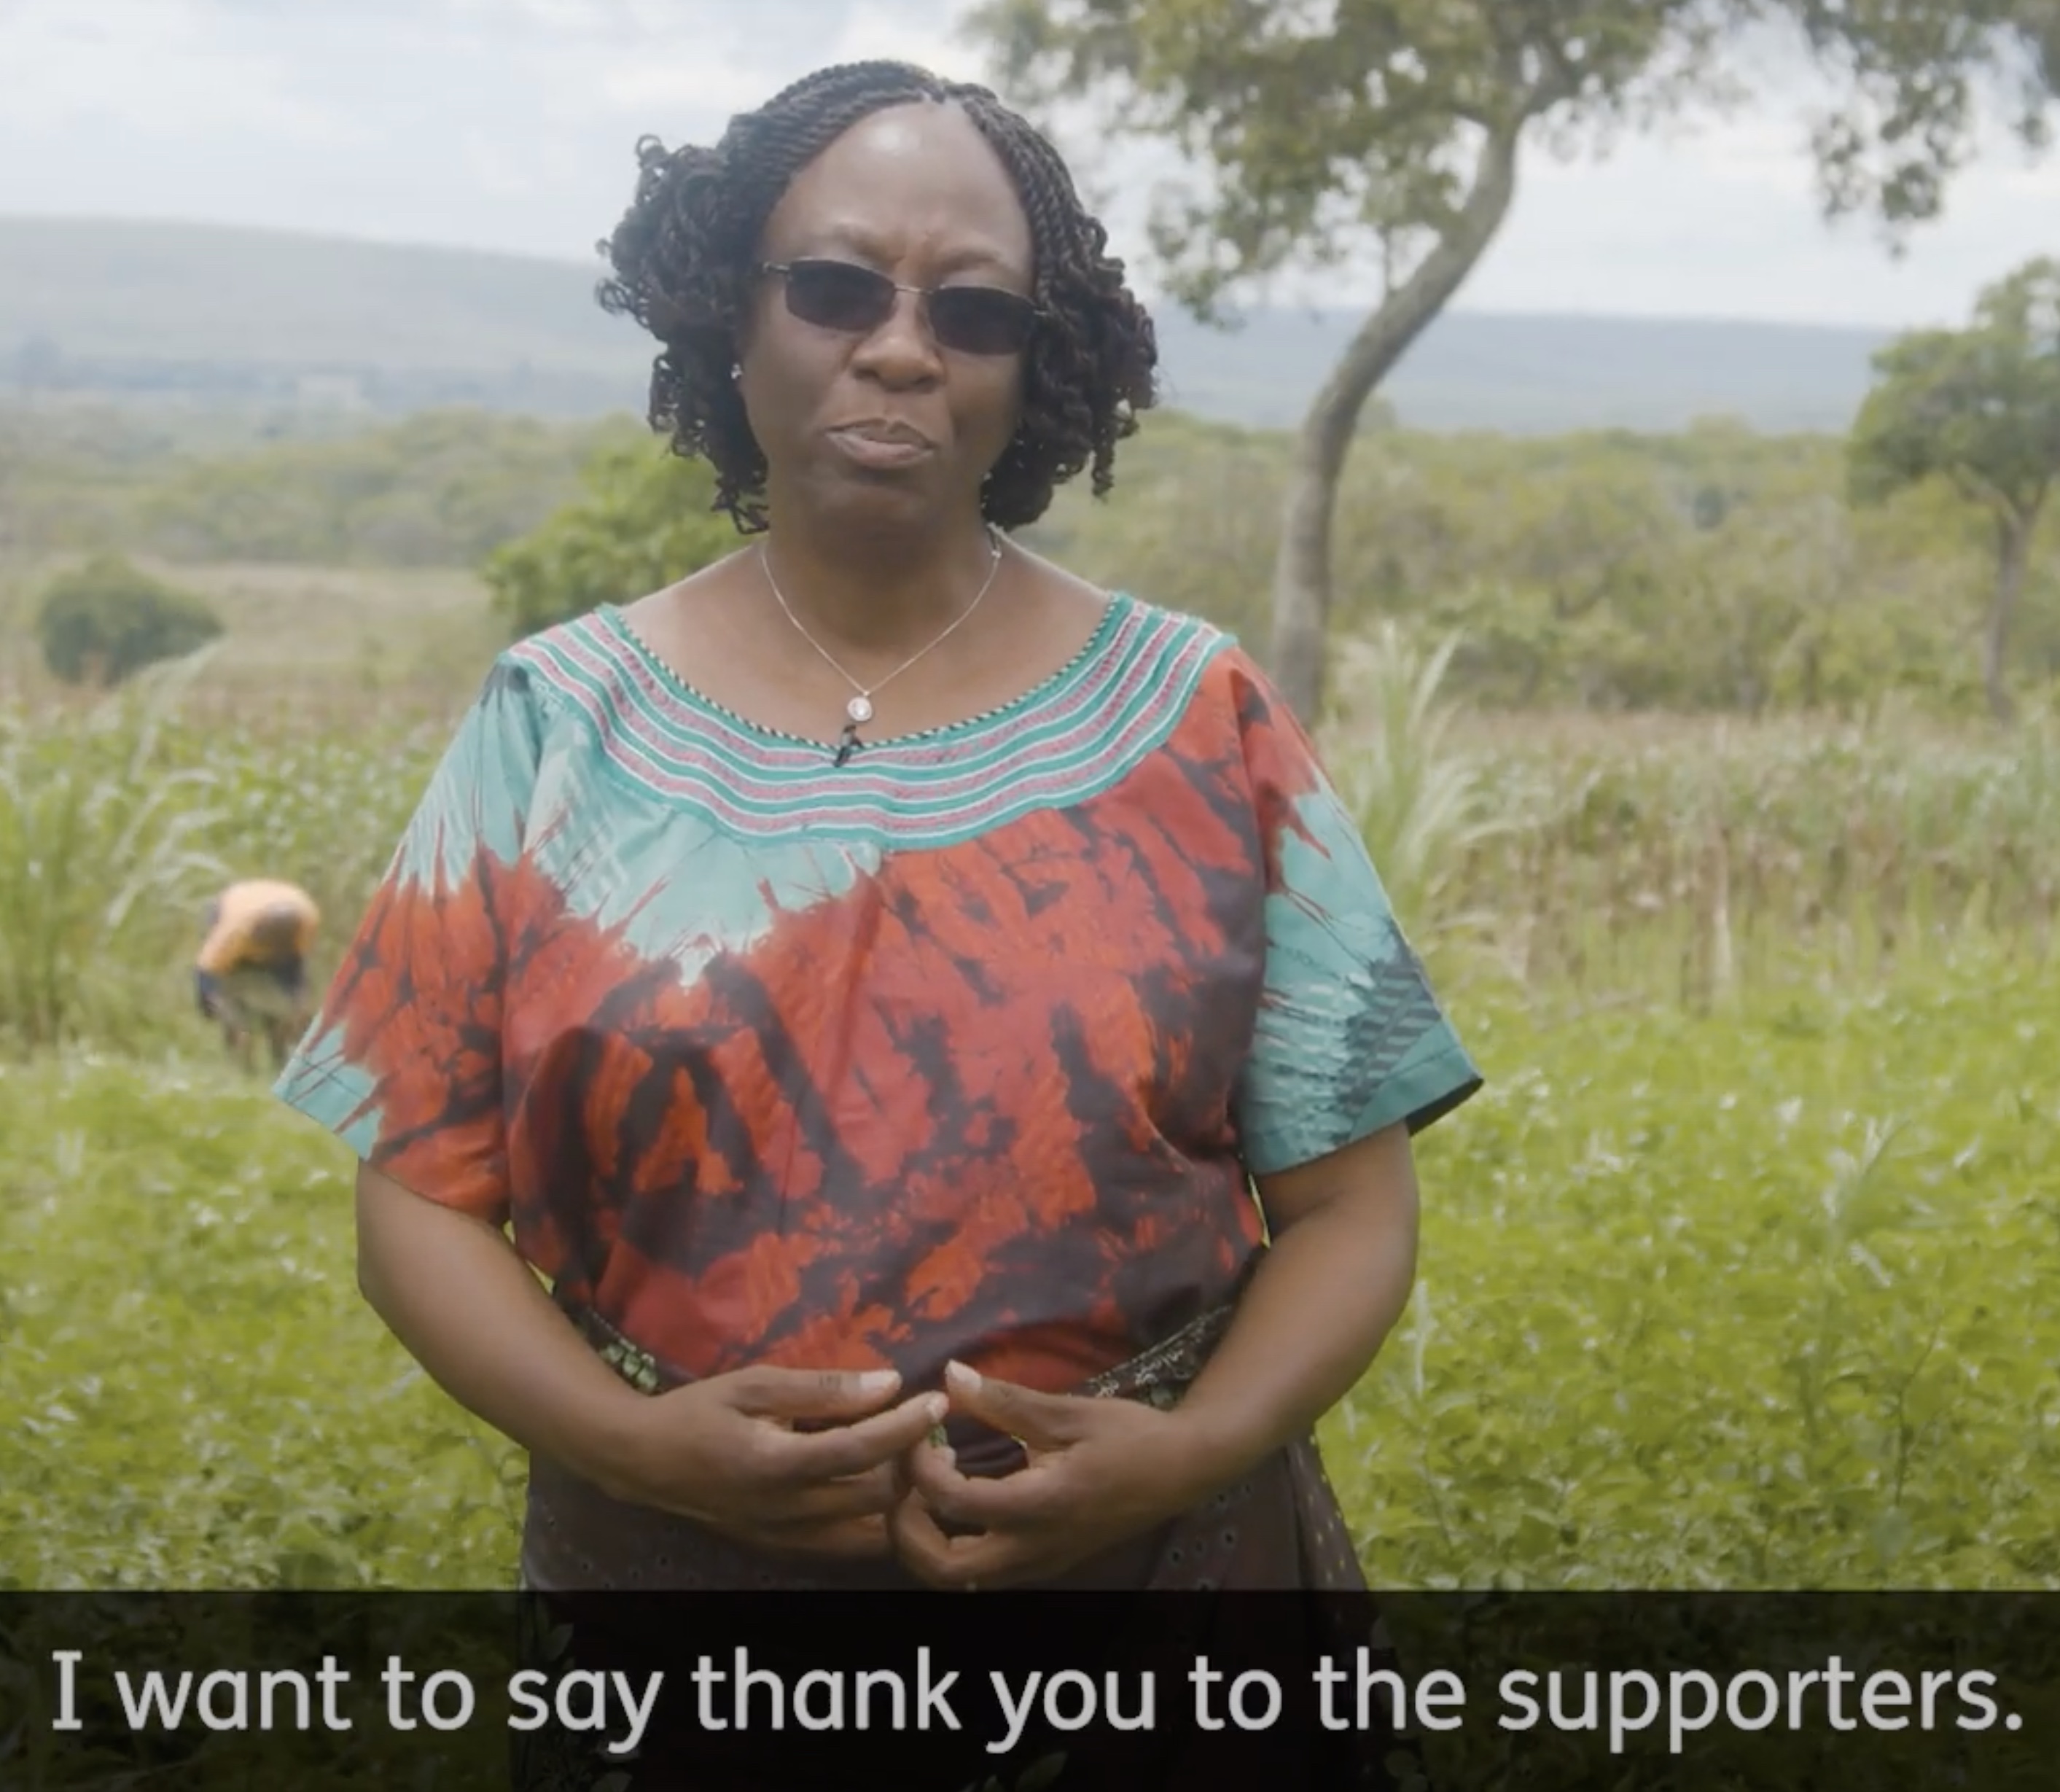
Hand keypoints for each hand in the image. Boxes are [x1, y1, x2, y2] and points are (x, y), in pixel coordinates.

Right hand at [604, 1366, 947, 1559]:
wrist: (644, 1463)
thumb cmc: (699, 1412)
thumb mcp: (754, 1384)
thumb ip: (823, 1388)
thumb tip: (888, 1383)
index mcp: (776, 1465)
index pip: (861, 1450)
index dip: (906, 1425)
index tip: (937, 1400)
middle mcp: (786, 1513)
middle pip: (877, 1498)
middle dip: (912, 1461)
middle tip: (927, 1428)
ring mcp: (785, 1540)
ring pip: (870, 1534)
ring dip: (899, 1498)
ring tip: (911, 1458)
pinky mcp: (784, 1552)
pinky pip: (847, 1546)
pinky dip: (874, 1521)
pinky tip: (879, 1486)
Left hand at [890, 1361, 1221, 1588]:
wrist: (1181, 1473)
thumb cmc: (1128, 1437)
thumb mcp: (1067, 1412)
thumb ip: (1005, 1401)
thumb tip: (950, 1375)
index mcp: (1038, 1506)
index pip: (953, 1501)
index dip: (921, 1465)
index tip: (922, 1429)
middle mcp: (1033, 1549)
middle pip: (943, 1570)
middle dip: (907, 1529)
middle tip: (905, 1478)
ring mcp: (1038, 1565)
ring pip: (960, 1580)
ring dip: (926, 1543)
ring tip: (926, 1489)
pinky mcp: (1044, 1565)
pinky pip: (982, 1573)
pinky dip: (953, 1545)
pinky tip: (958, 1499)